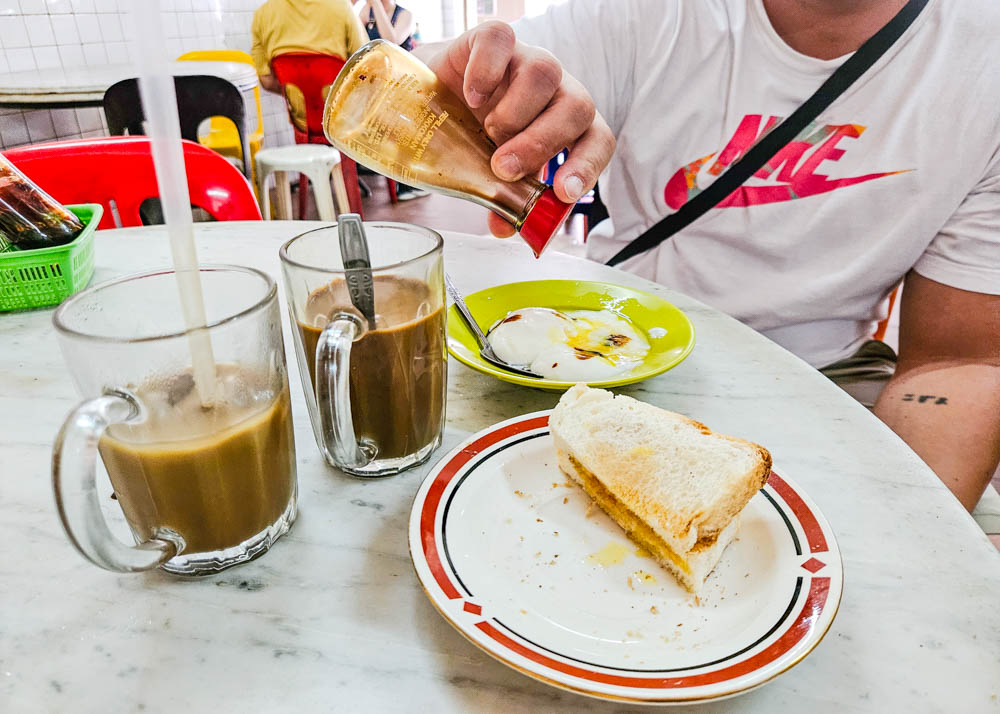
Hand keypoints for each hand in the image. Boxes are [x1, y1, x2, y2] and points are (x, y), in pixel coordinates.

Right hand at [428, 22, 614, 236]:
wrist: (429, 98)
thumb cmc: (470, 136)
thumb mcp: (488, 172)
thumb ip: (502, 199)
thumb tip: (504, 230)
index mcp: (565, 125)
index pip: (598, 140)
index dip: (587, 166)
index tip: (562, 193)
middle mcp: (554, 91)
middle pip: (577, 107)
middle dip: (541, 144)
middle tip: (505, 168)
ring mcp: (525, 61)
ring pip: (544, 73)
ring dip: (515, 113)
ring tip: (486, 133)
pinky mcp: (491, 40)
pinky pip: (501, 40)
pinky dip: (486, 70)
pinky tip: (470, 95)